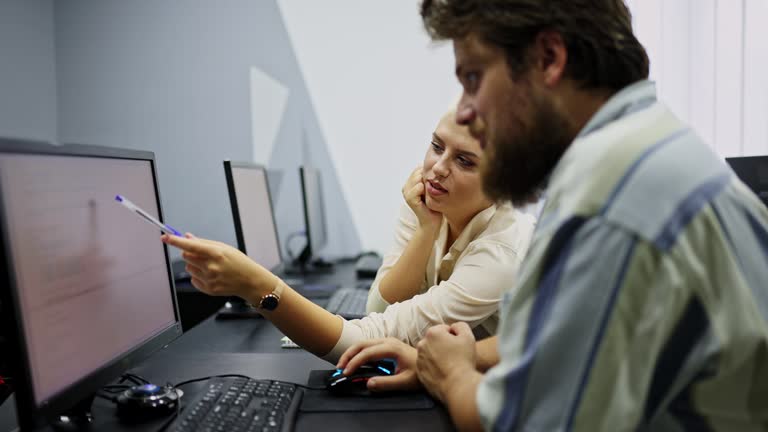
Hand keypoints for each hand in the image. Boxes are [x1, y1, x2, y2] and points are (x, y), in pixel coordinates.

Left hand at [161, 233, 277, 299]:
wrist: (249, 281)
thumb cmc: (238, 262)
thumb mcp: (224, 248)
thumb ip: (203, 243)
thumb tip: (187, 237)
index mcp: (216, 253)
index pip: (190, 246)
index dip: (176, 241)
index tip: (165, 237)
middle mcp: (211, 266)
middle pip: (186, 256)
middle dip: (189, 253)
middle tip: (202, 254)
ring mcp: (209, 279)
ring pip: (189, 268)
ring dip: (195, 265)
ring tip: (210, 267)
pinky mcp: (208, 289)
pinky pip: (193, 279)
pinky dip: (198, 276)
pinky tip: (211, 276)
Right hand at [336, 338, 421, 392]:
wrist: (431, 365)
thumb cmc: (419, 374)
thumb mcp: (405, 382)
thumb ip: (386, 384)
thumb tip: (368, 384)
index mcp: (392, 348)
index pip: (367, 353)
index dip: (354, 362)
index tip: (346, 373)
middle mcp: (388, 341)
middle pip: (362, 344)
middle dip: (348, 355)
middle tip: (339, 368)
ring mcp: (387, 341)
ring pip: (364, 343)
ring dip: (352, 353)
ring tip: (343, 365)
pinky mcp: (386, 345)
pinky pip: (368, 346)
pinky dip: (358, 353)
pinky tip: (354, 362)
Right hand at [402, 167, 441, 232]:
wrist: (432, 222)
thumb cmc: (434, 204)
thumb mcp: (432, 188)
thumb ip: (429, 177)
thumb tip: (437, 164)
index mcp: (410, 183)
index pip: (419, 168)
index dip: (428, 173)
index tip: (435, 184)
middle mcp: (406, 186)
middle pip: (418, 171)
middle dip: (428, 178)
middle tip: (434, 190)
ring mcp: (406, 193)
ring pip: (417, 178)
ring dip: (427, 184)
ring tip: (432, 193)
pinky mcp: (410, 199)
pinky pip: (418, 187)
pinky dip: (425, 190)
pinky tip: (429, 196)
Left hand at [416, 322, 476, 401]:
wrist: (458, 385)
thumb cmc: (464, 360)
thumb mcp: (468, 336)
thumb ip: (460, 326)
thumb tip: (453, 328)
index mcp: (432, 333)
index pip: (445, 330)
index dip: (454, 337)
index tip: (459, 347)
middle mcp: (422, 344)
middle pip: (436, 341)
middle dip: (444, 346)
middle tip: (455, 356)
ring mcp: (419, 359)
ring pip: (431, 353)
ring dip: (438, 356)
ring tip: (450, 366)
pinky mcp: (420, 372)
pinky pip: (428, 366)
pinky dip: (434, 368)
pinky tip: (445, 373)